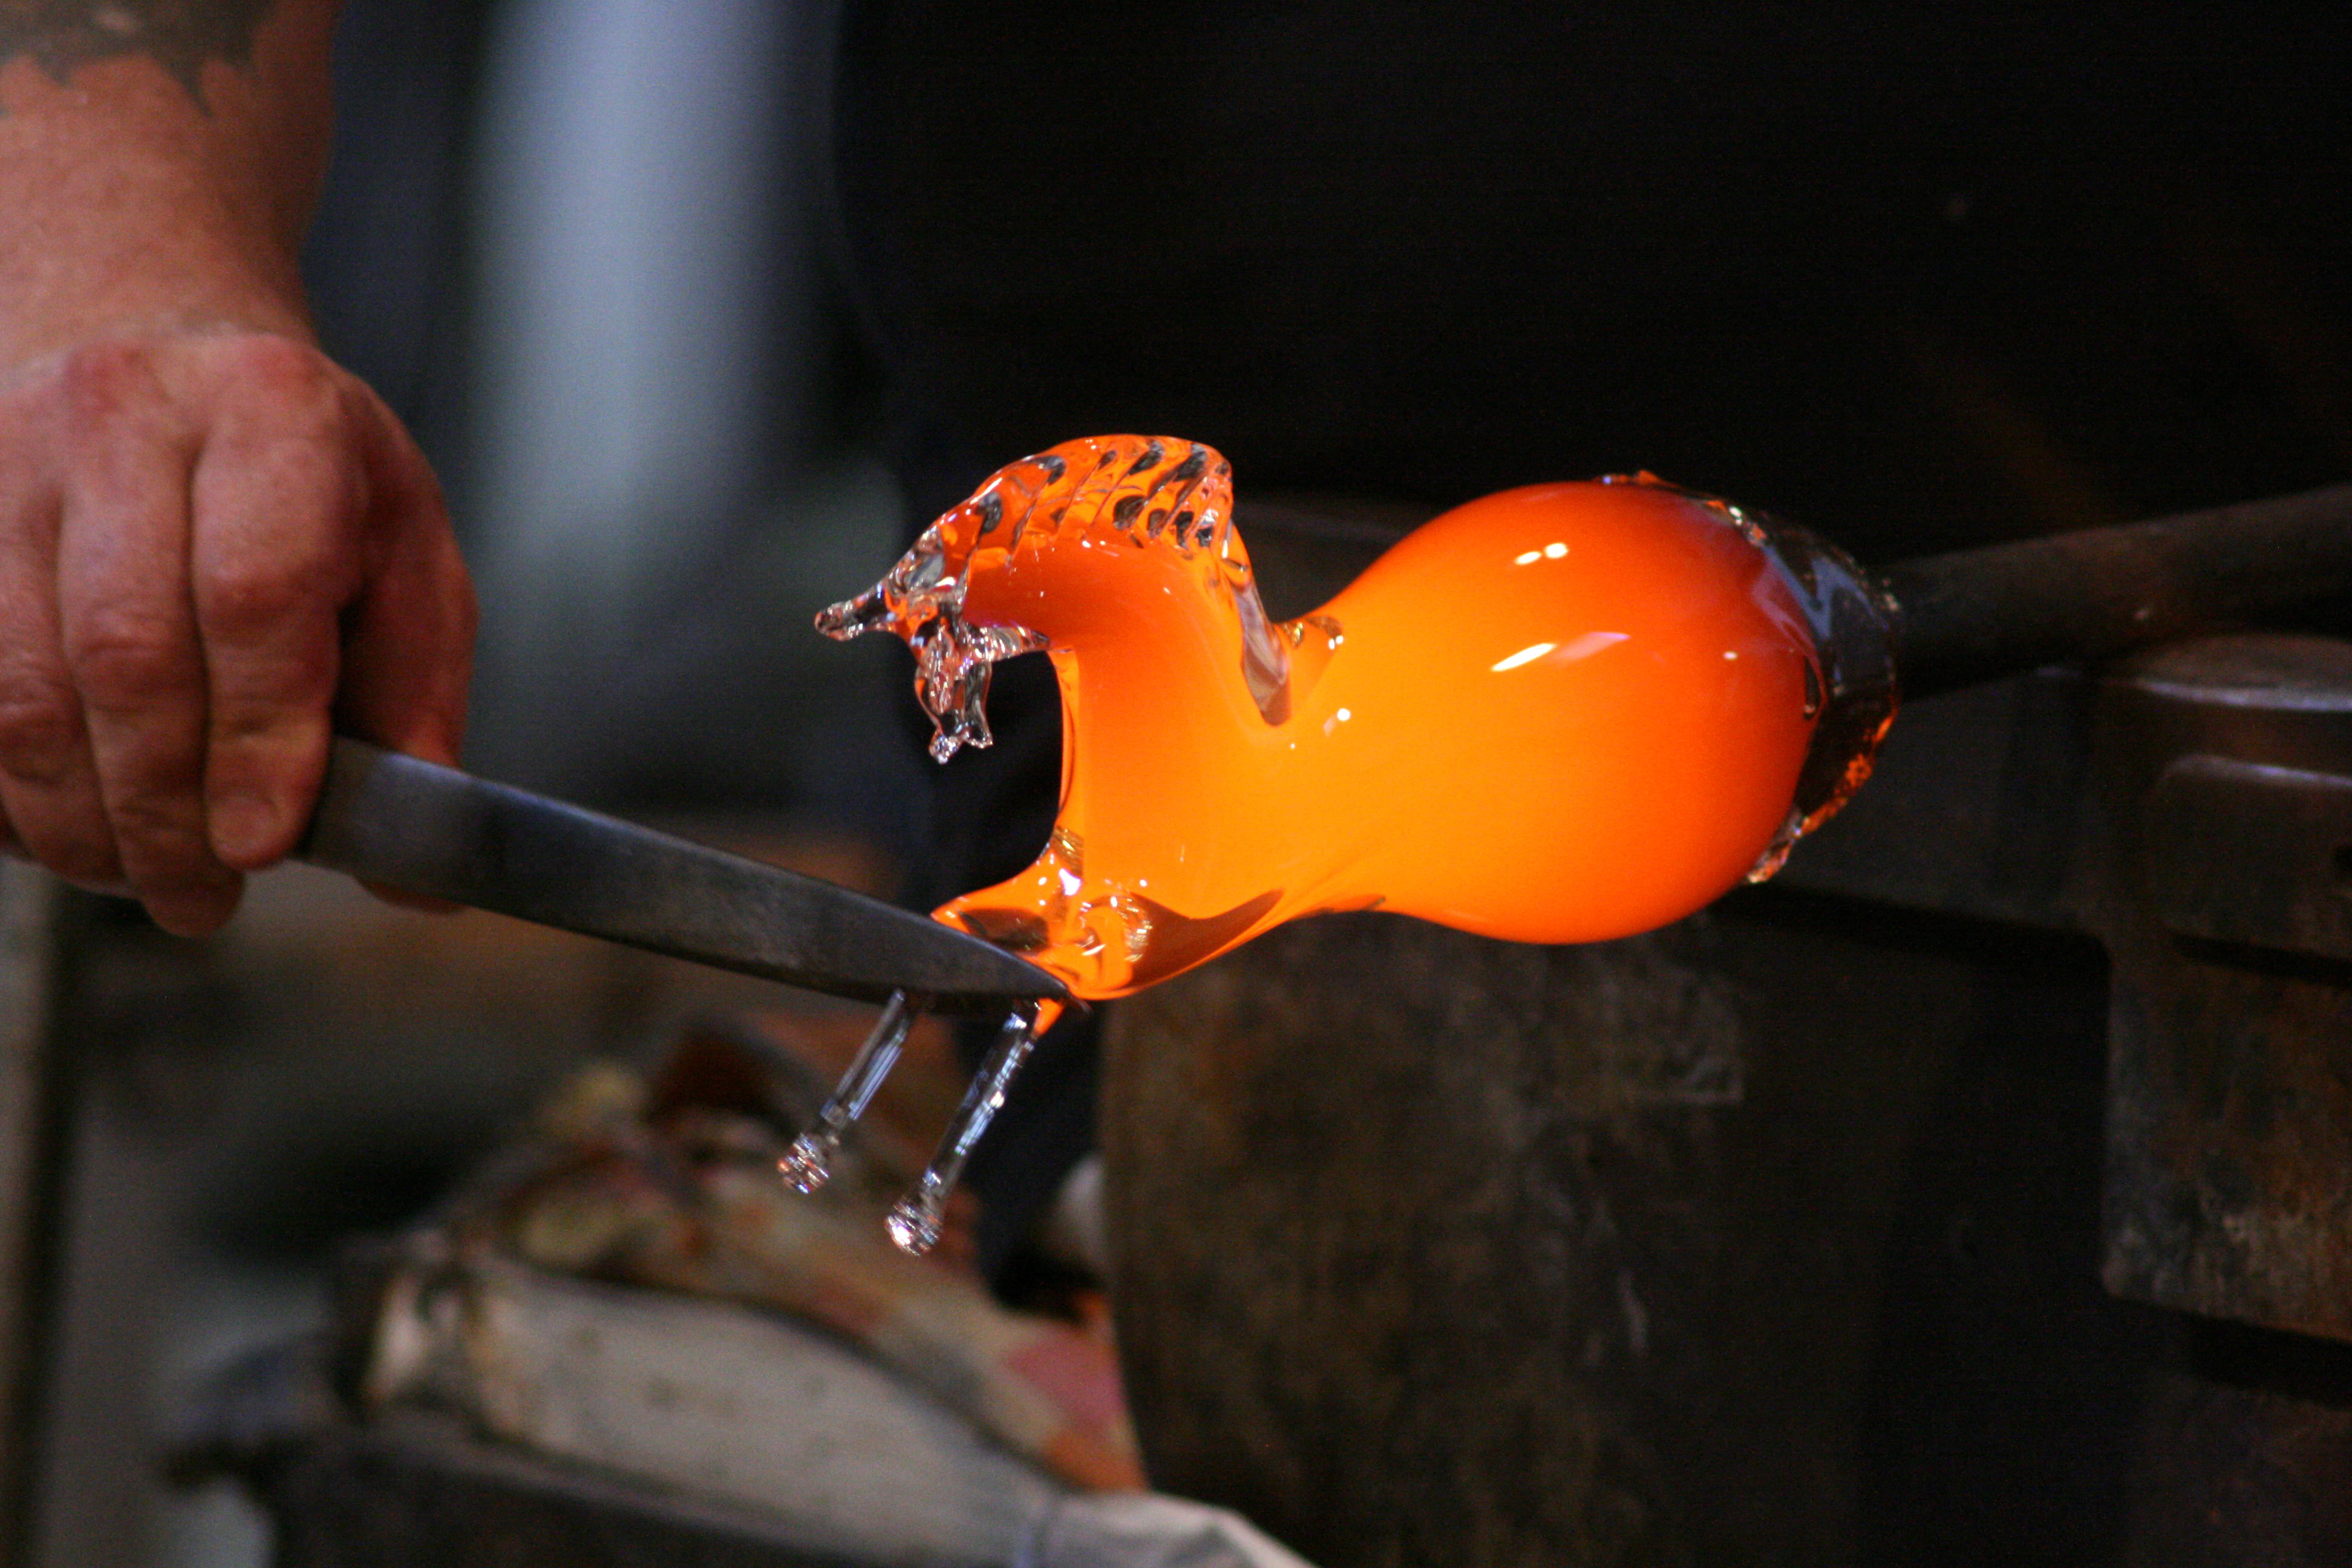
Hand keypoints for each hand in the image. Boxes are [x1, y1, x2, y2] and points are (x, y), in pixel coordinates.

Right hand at [0, 328, 475, 934]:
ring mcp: (8, 461)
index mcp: (274, 414)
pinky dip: (8, 790)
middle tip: (205, 899)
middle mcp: (125, 415)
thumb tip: (418, 877)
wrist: (165, 362)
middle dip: (164, 809)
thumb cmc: (309, 485)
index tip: (262, 845)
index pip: (253, 593)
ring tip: (142, 879)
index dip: (257, 735)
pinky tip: (66, 827)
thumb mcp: (405, 566)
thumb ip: (413, 713)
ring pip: (18, 687)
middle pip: (125, 652)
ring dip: (79, 819)